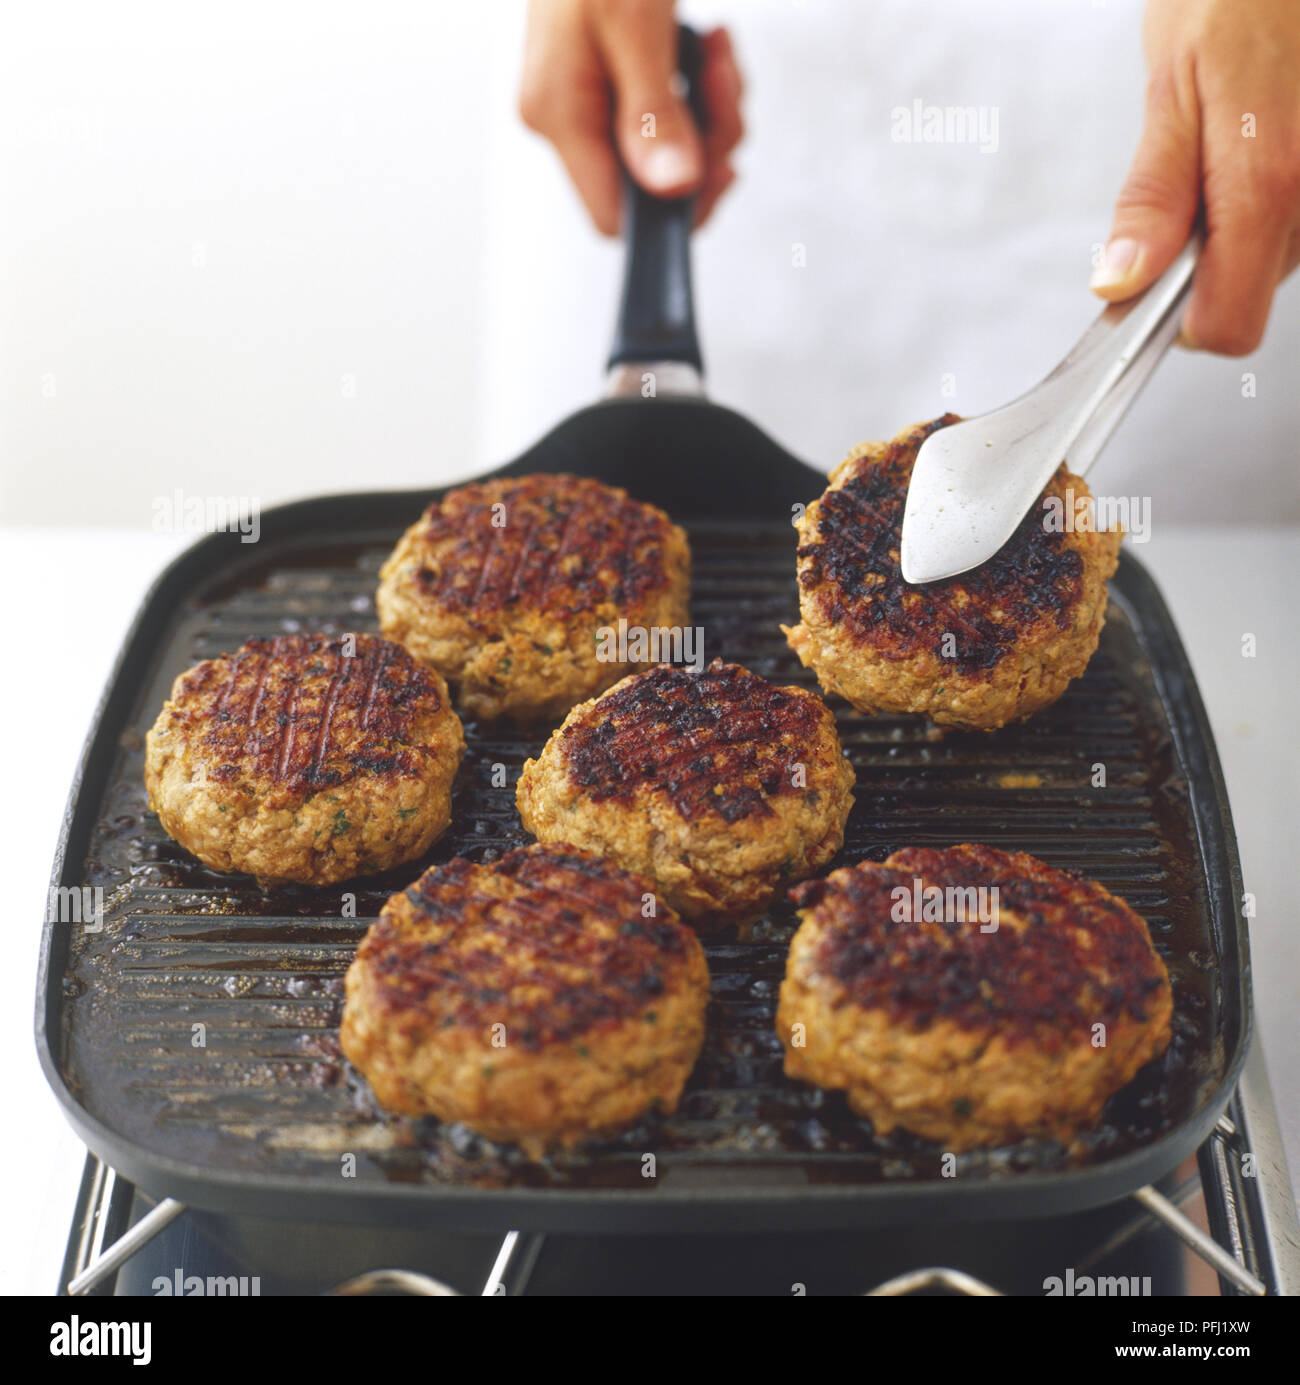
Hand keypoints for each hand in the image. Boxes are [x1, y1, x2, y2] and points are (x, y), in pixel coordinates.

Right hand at [518, 0, 743, 234]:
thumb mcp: (636, 22)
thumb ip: (654, 113)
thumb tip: (673, 189)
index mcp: (558, 114)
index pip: (613, 218)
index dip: (672, 210)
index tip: (718, 168)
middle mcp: (568, 115)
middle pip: (650, 187)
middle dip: (706, 149)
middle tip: (726, 95)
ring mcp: (591, 97)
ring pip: (669, 150)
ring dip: (713, 111)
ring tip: (720, 54)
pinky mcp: (615, 77)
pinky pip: (670, 112)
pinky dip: (703, 86)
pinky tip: (710, 41)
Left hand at [1091, 0, 1299, 354]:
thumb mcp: (1173, 87)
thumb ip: (1153, 196)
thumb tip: (1121, 282)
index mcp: (1270, 181)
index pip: (1229, 323)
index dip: (1180, 321)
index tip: (1149, 289)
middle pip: (1254, 288)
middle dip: (1209, 255)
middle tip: (1191, 174)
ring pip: (1282, 250)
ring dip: (1243, 218)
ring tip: (1231, 137)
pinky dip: (1273, 193)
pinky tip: (1264, 133)